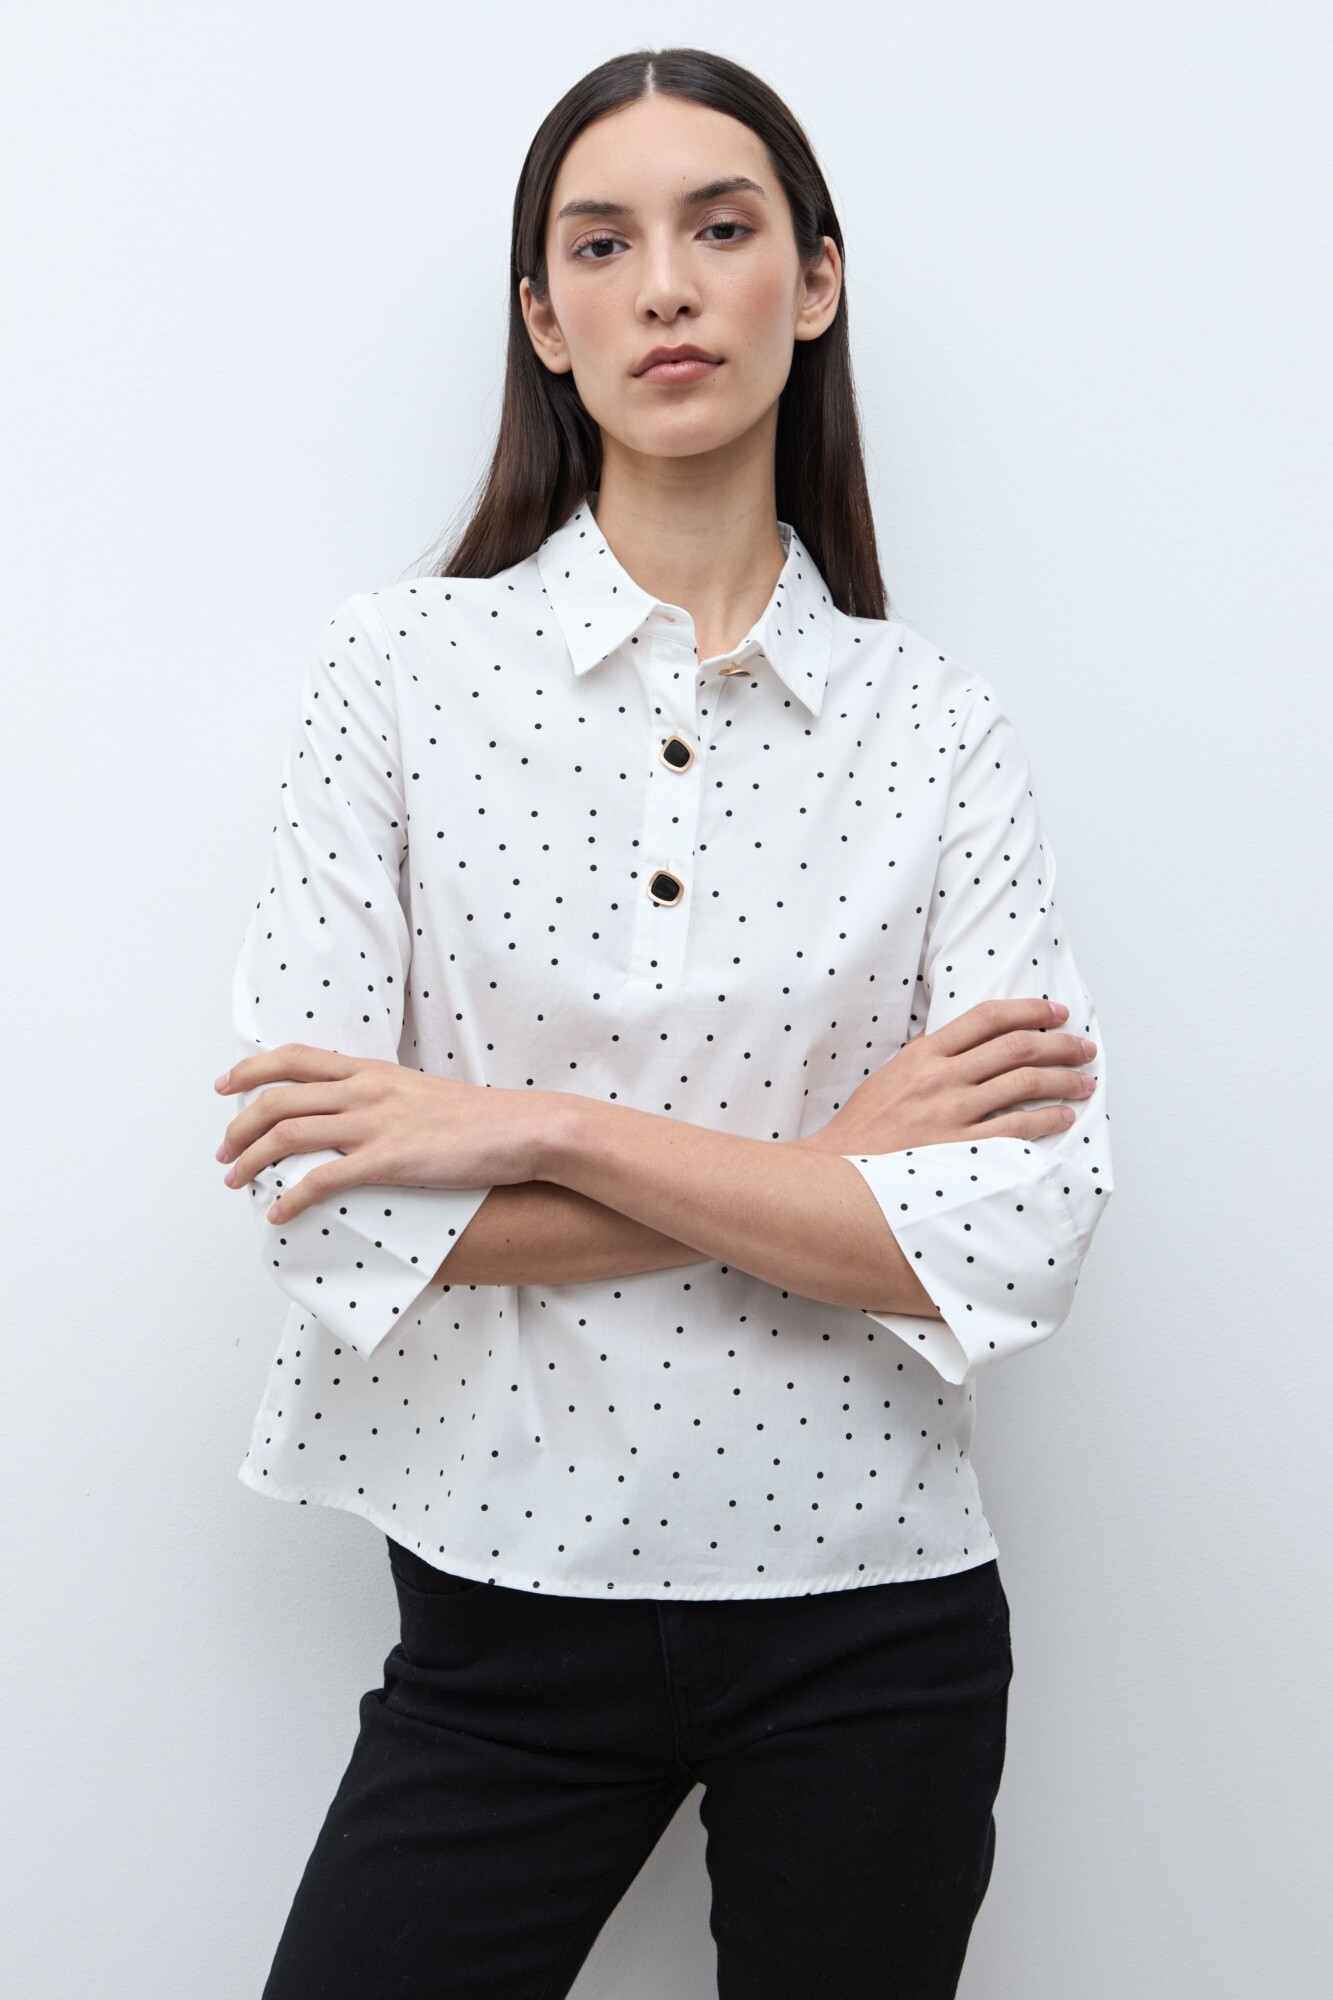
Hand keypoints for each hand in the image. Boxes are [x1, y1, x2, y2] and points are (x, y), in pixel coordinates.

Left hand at [213, 1044, 547, 1222]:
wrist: (520, 1129)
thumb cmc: (479, 1118)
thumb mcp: (420, 1093)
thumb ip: (383, 1098)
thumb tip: (356, 1116)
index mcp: (372, 1071)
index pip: (296, 1059)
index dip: (252, 1069)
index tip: (225, 1085)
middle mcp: (365, 1090)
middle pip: (278, 1099)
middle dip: (239, 1126)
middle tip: (223, 1150)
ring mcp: (375, 1124)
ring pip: (288, 1135)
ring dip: (252, 1160)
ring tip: (235, 1180)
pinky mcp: (388, 1160)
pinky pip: (322, 1179)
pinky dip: (291, 1198)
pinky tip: (278, 1213)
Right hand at [790, 999, 1096, 1156]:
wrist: (838, 1173)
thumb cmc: (864, 1129)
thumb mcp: (890, 1077)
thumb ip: (926, 1057)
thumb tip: (962, 1042)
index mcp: (923, 1055)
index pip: (986, 1018)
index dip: (1029, 1010)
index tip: (1056, 1013)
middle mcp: (941, 1078)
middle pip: (1015, 1048)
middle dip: (1059, 1044)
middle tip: (1082, 1047)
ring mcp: (952, 1113)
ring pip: (1022, 1084)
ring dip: (1062, 1080)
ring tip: (1084, 1082)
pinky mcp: (959, 1148)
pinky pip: (1016, 1129)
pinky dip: (1046, 1119)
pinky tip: (1063, 1117)